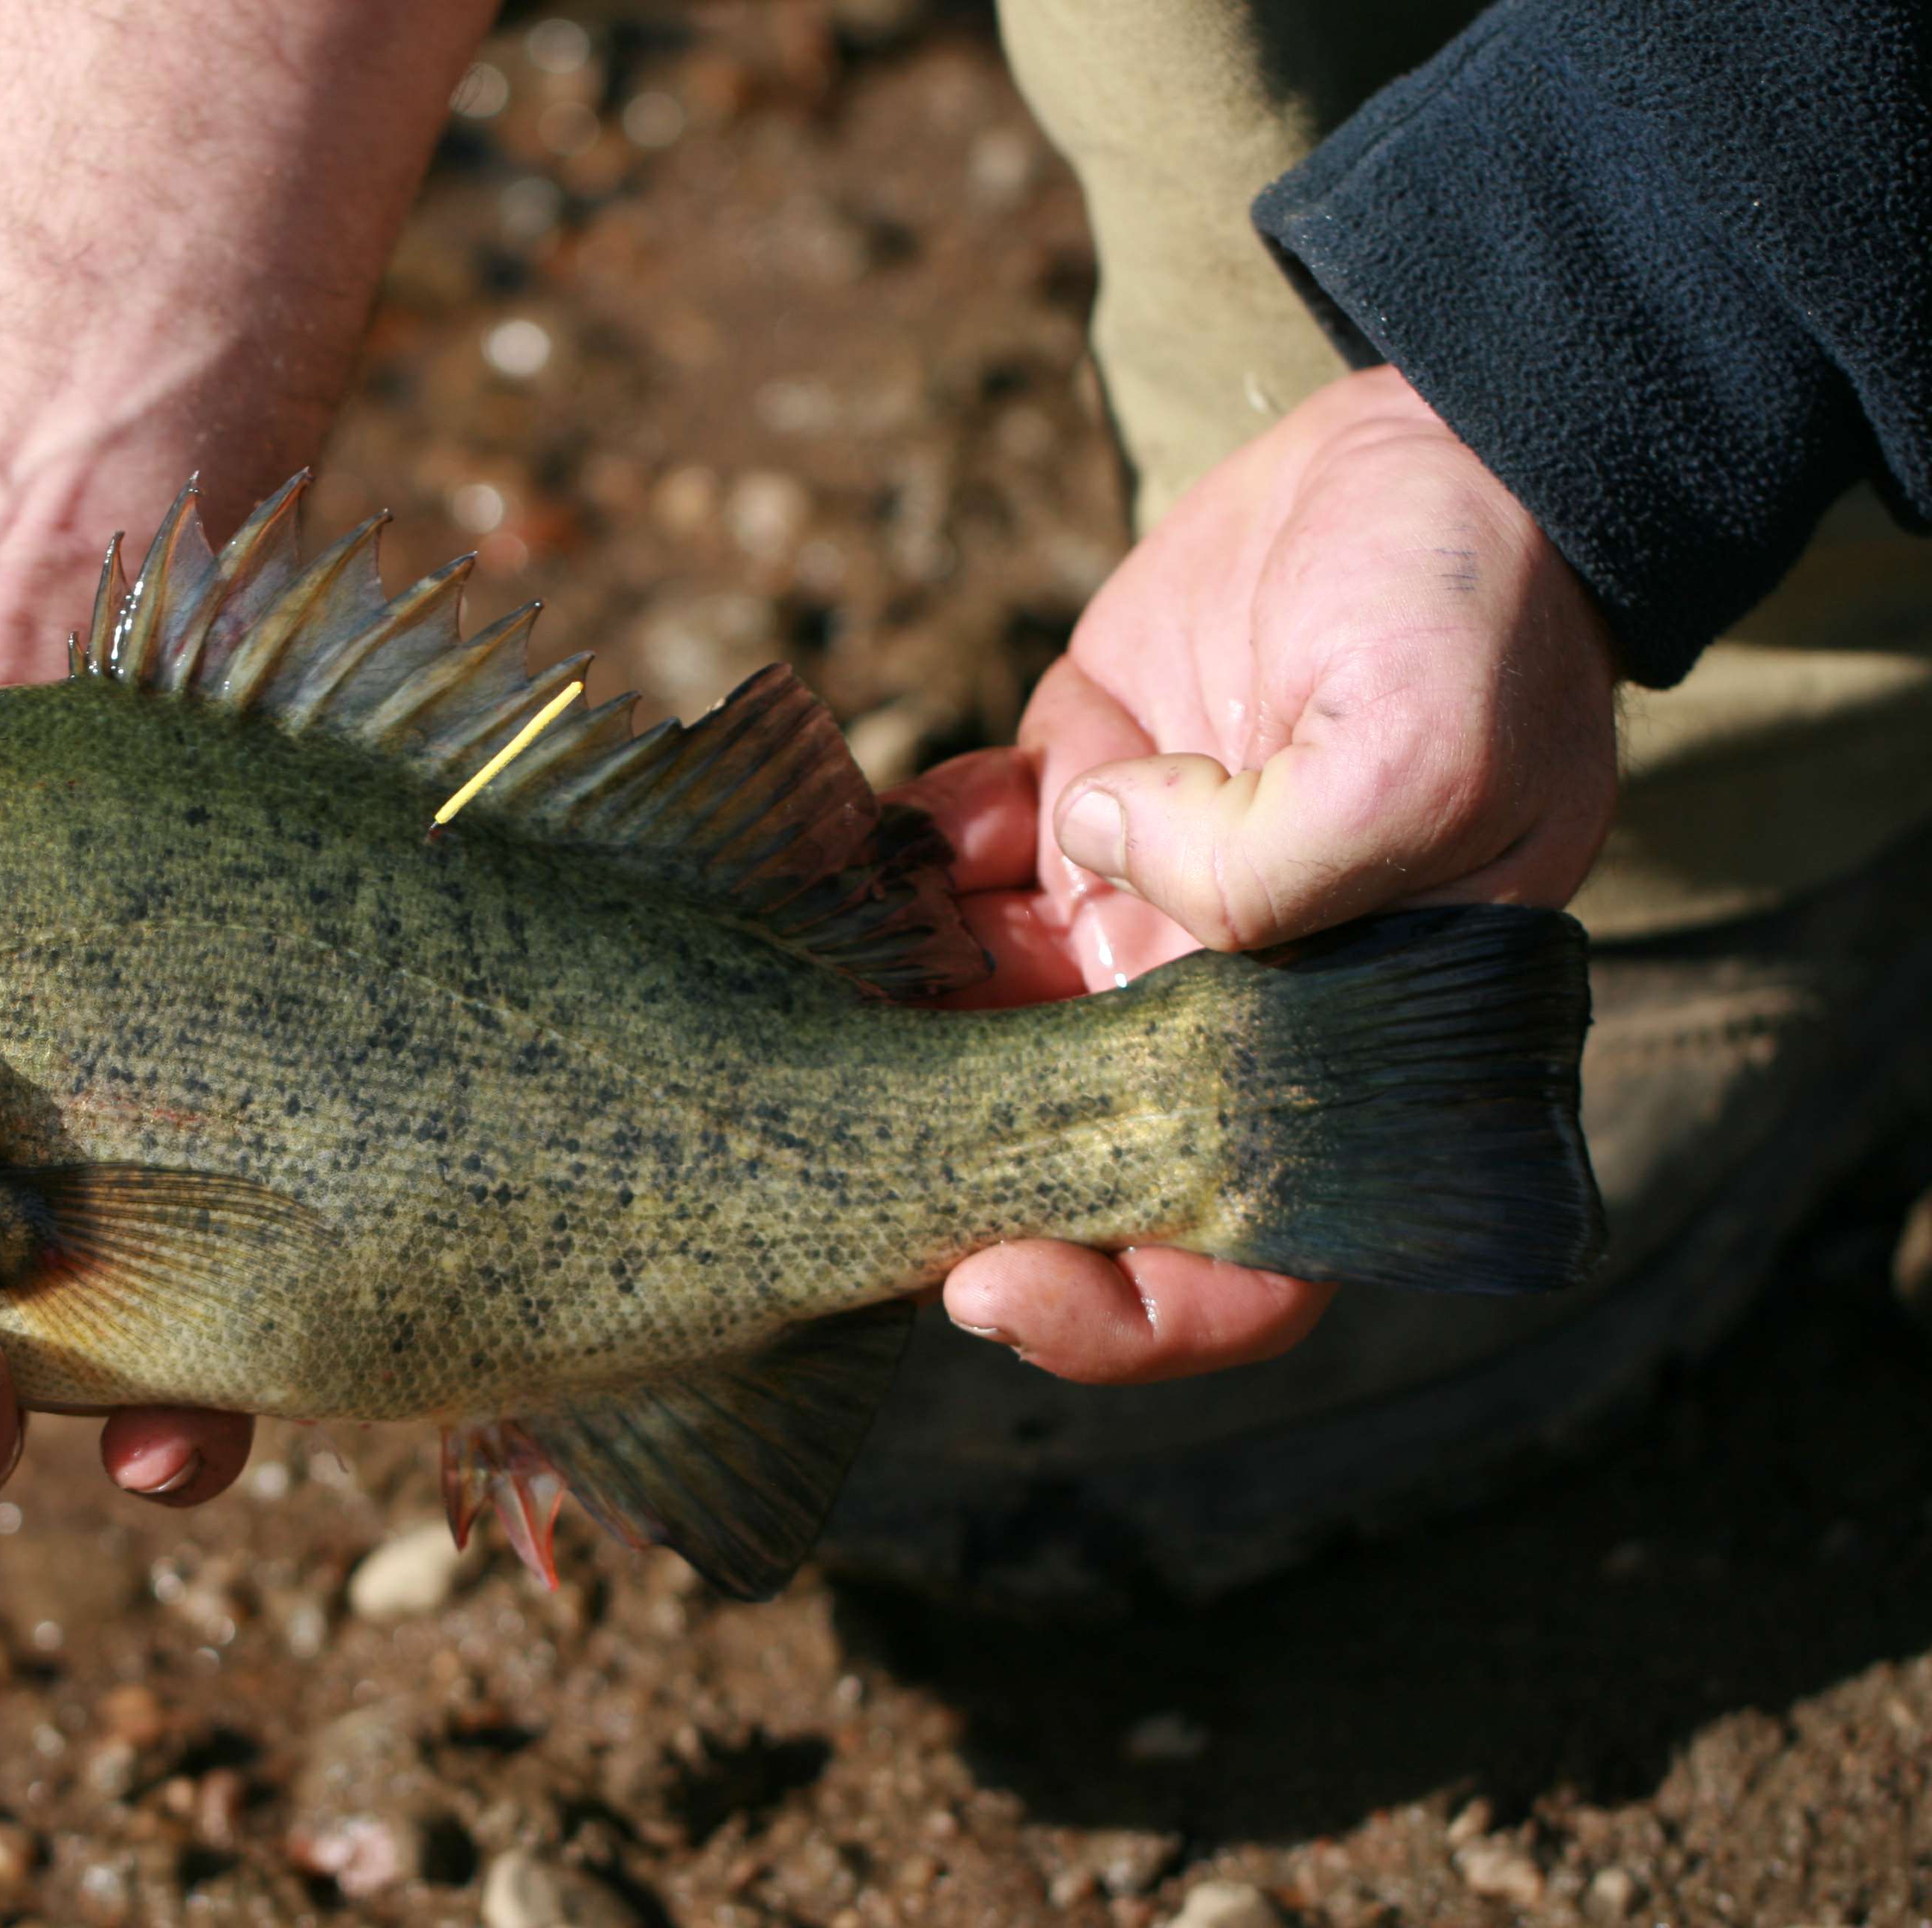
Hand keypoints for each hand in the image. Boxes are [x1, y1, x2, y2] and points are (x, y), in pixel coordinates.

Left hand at [895, 365, 1618, 1383]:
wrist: (1451, 452)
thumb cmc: (1481, 614)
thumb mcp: (1422, 747)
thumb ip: (1277, 859)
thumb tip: (1105, 866)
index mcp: (1342, 1056)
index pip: (1239, 1275)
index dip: (1113, 1318)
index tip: (991, 1283)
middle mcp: (1223, 1013)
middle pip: (1060, 1167)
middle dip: (935, 1157)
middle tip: (830, 1100)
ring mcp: (1135, 909)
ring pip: (972, 1023)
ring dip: (888, 999)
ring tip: (835, 939)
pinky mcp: (1069, 800)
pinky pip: (944, 872)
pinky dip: (895, 858)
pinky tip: (890, 818)